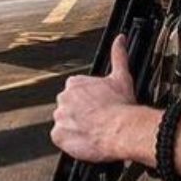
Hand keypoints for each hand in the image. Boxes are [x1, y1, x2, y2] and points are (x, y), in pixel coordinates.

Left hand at [51, 35, 136, 162]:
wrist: (121, 129)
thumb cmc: (121, 106)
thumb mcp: (121, 76)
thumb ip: (118, 55)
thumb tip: (120, 40)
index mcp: (75, 84)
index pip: (76, 91)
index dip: (88, 101)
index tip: (98, 106)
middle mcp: (64, 98)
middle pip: (69, 107)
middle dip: (80, 113)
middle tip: (97, 119)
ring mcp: (60, 117)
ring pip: (64, 122)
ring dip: (75, 127)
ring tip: (93, 131)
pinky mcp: (58, 135)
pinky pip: (60, 138)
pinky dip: (70, 140)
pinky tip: (85, 139)